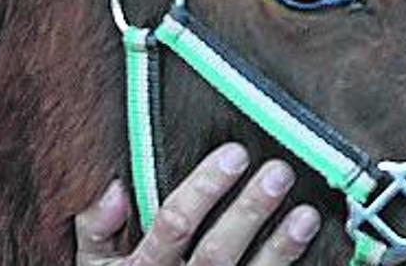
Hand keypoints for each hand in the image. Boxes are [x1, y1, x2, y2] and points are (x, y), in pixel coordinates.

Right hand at [74, 143, 320, 264]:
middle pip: (216, 252)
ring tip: (307, 215)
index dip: (204, 190)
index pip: (173, 224)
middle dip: (250, 211)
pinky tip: (309, 248)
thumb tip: (114, 188)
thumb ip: (96, 229)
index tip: (235, 154)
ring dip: (280, 248)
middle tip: (279, 172)